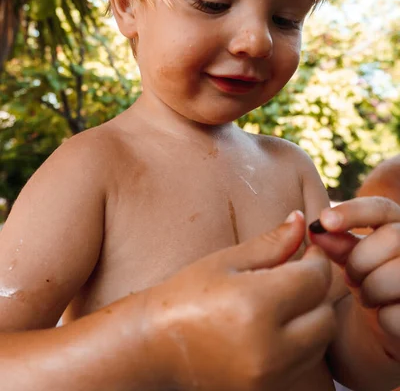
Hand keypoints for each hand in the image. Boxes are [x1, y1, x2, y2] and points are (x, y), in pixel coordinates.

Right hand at [146, 211, 334, 390]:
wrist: (156, 344)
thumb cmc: (187, 293)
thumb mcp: (227, 261)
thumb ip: (271, 243)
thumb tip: (300, 219)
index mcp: (255, 304)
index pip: (314, 279)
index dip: (317, 260)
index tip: (309, 250)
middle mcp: (269, 346)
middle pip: (327, 314)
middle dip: (320, 290)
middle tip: (301, 272)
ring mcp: (269, 375)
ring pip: (321, 341)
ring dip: (314, 315)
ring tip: (289, 297)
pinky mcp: (268, 390)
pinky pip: (305, 362)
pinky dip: (303, 340)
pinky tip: (279, 322)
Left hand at [309, 197, 399, 344]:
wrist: (393, 321)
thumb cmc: (371, 277)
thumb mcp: (354, 256)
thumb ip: (337, 242)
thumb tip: (315, 230)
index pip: (381, 208)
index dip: (352, 212)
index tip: (324, 221)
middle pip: (392, 238)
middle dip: (360, 260)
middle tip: (350, 277)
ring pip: (396, 274)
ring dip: (370, 290)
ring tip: (368, 295)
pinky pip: (397, 313)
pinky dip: (384, 317)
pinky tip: (385, 314)